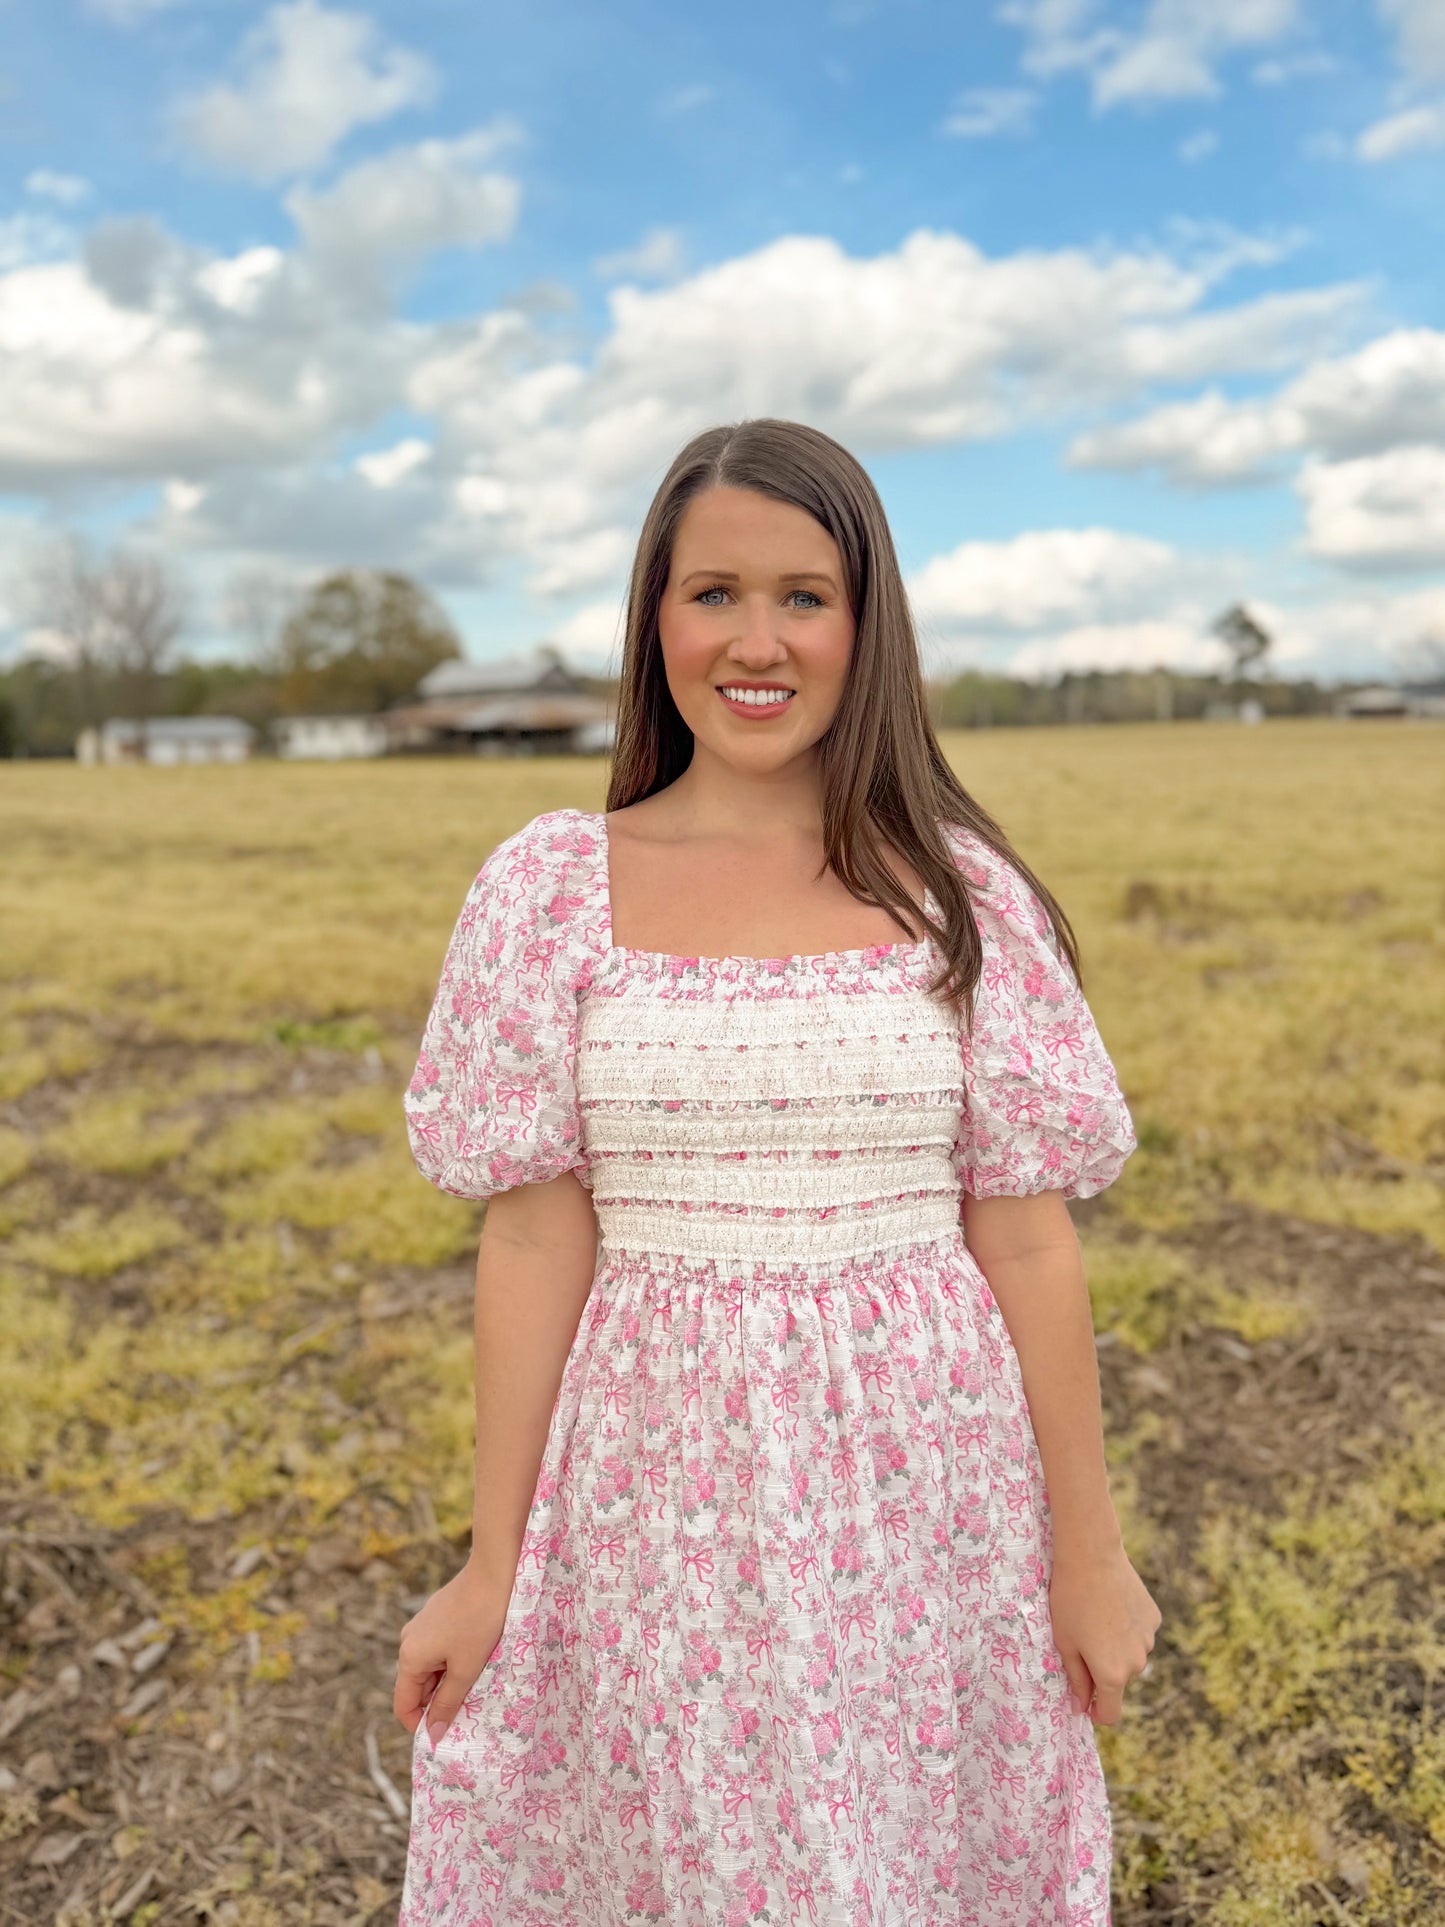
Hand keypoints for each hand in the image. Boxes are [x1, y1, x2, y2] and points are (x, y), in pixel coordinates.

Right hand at [394, 1560, 513, 1747]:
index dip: (419, 1725)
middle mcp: (408, 1640)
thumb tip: (431, 1734)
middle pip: (417, 1686)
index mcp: (409, 1657)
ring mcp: (422, 1625)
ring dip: (449, 1680)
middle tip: (467, 1711)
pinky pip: (439, 1648)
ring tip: (476, 1684)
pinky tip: (476, 1659)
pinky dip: (453, 1661)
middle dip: (438, 1702)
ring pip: (431, 1667)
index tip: (443, 1736)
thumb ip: (447, 1704)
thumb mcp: (466, 1670)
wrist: (494, 1572)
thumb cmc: (480, 1623)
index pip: (403, 1704)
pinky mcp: (437, 1614)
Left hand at [1048, 1539, 1160, 1726]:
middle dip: (1102, 1669)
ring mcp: (1149, 1640)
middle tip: (1081, 1639)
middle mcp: (1137, 1663)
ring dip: (1116, 1647)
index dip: (1097, 1712)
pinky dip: (1127, 1627)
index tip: (1086, 1703)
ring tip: (1095, 1616)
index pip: (1110, 1713)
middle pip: (1118, 1679)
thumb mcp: (1065, 1643)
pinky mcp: (1154, 1618)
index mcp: (1112, 1674)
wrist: (1092, 1557)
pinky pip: (1138, 1632)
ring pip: (1130, 1654)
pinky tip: (1112, 1604)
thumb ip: (1076, 1679)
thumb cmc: (1070, 1601)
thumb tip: (1081, 1706)